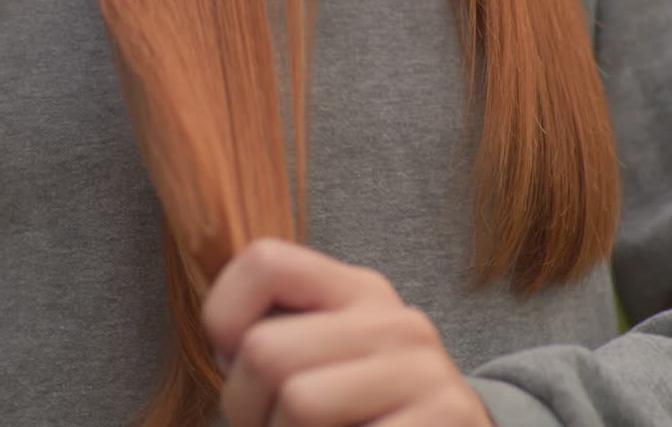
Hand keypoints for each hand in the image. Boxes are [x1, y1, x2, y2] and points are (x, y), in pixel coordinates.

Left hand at [203, 239, 493, 426]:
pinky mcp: (447, 419)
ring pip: (299, 402)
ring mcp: (425, 373)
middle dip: (246, 406)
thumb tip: (227, 346)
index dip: (224, 315)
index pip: (264, 262)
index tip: (236, 360)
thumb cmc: (364, 416)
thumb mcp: (327, 359)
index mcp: (357, 291)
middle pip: (266, 350)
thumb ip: (277, 338)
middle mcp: (395, 321)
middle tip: (272, 425)